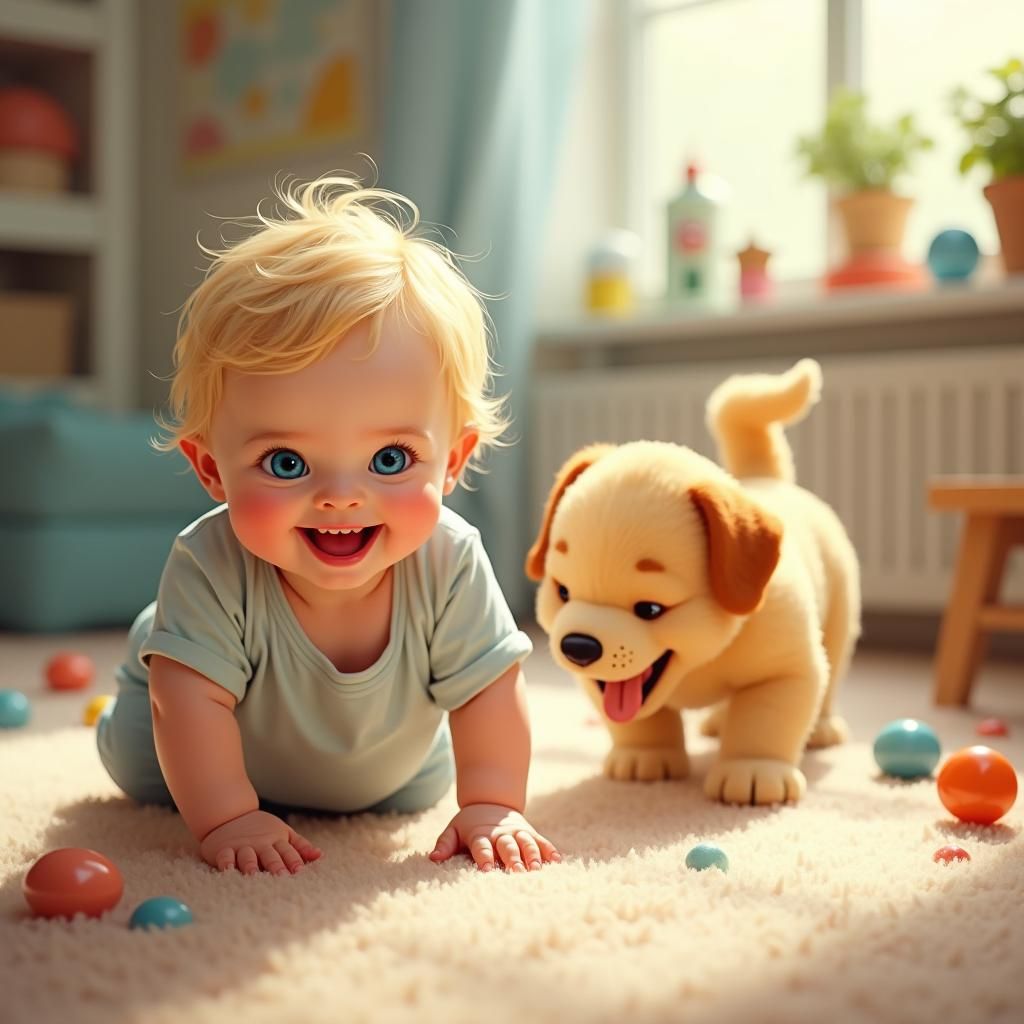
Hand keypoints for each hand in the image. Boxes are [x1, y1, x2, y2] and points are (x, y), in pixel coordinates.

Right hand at [199, 809, 322, 875]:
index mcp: (276, 841)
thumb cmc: (261, 830)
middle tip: (281, 875)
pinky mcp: (224, 849)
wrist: (231, 815)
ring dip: (250, 864)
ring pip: (247, 856)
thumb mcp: (283, 834)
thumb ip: (300, 846)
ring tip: (253, 874)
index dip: (293, 860)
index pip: (287, 851)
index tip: (300, 870)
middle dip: (276, 865)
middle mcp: (260, 844)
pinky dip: (226, 862)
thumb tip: (320, 856)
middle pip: (269, 855)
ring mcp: (242, 846)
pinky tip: (228, 869)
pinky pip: (225, 856)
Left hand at [429, 803, 560, 871]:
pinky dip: (548, 850)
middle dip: (512, 859)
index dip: (485, 857)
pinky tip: (556, 860)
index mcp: (480, 833)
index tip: (488, 870)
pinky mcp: (529, 832)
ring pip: (526, 843)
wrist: (490, 801)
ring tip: (536, 869)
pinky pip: (540, 841)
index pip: (482, 846)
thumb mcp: (453, 830)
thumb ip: (444, 844)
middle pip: (507, 846)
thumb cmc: (469, 825)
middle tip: (518, 873)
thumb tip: (433, 858)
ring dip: (532, 855)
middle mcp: (500, 833)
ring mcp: (516, 832)